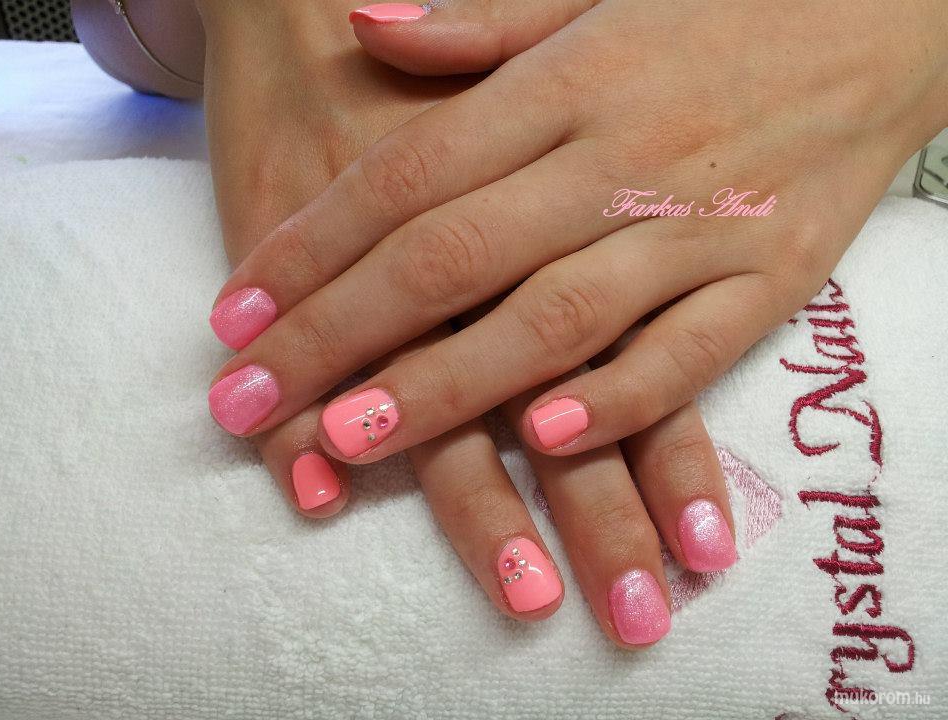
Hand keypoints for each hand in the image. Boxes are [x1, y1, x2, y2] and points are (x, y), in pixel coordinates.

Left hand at [206, 0, 947, 466]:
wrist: (881, 14)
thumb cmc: (715, 9)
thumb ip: (476, 26)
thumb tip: (364, 20)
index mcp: (565, 84)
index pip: (409, 174)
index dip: (313, 248)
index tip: (235, 314)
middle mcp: (619, 157)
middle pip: (454, 258)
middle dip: (342, 337)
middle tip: (249, 402)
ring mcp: (699, 224)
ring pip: (554, 318)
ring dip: (448, 387)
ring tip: (350, 441)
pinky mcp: (772, 279)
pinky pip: (690, 353)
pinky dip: (619, 403)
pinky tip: (545, 447)